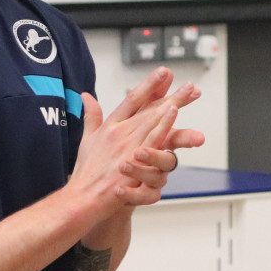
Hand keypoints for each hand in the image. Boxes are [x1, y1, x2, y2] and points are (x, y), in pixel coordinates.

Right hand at [69, 67, 203, 212]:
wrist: (82, 196)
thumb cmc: (85, 171)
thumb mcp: (87, 139)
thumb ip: (91, 116)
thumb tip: (86, 96)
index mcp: (110, 126)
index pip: (132, 99)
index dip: (149, 85)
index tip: (163, 73)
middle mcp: (119, 131)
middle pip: (149, 107)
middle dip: (169, 92)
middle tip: (188, 83)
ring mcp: (126, 145)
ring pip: (153, 119)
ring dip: (172, 104)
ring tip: (188, 92)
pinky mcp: (133, 160)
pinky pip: (151, 139)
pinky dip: (163, 125)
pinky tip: (173, 114)